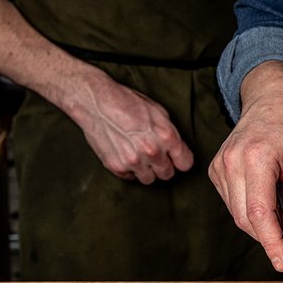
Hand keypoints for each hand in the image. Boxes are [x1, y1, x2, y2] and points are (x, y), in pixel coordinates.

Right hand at [73, 72, 193, 183]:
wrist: (96, 102)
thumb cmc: (127, 102)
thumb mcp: (158, 112)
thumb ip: (169, 133)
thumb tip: (176, 148)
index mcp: (166, 136)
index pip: (185, 163)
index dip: (180, 160)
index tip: (176, 158)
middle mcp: (152, 152)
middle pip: (167, 174)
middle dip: (163, 165)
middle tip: (154, 154)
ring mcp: (134, 161)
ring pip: (149, 180)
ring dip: (146, 170)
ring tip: (138, 154)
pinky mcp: (116, 166)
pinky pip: (129, 177)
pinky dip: (129, 169)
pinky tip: (124, 153)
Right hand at [208, 62, 282, 272]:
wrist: (272, 99)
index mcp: (256, 157)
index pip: (259, 213)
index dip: (271, 243)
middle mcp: (231, 162)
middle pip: (245, 219)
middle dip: (270, 235)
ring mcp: (219, 166)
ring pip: (238, 215)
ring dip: (261, 220)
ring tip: (282, 194)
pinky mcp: (215, 170)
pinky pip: (233, 203)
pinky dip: (251, 208)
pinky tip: (266, 190)